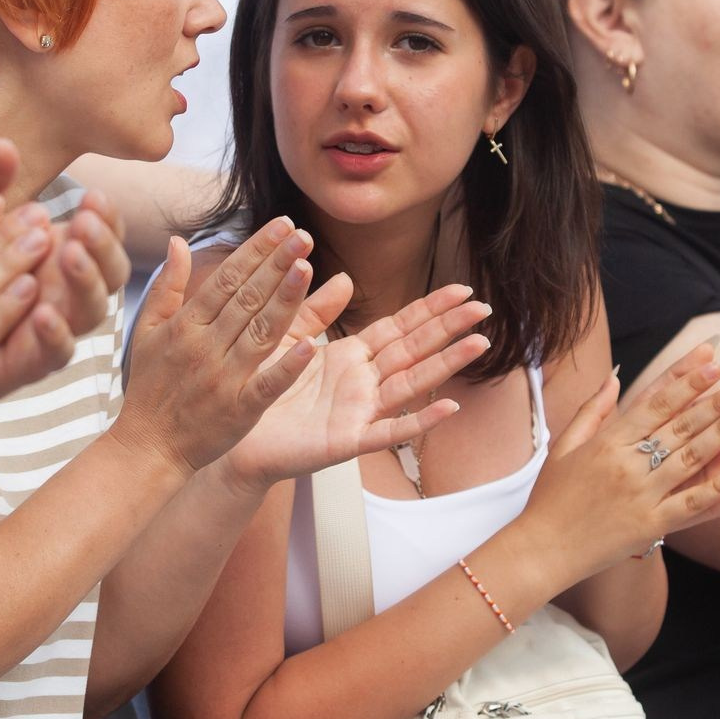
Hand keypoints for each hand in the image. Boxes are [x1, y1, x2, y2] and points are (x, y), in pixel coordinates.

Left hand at [0, 175, 130, 411]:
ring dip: (88, 281)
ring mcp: (55, 326)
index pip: (105, 232)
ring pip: (93, 310)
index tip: (93, 196)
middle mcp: (68, 289)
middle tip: (84, 222)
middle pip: (113, 271)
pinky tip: (41, 312)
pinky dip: (56, 333)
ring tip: (69, 254)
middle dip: (105, 244)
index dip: (108, 218)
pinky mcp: (32, 361)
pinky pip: (59, 352)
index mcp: (63, 250)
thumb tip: (2, 145)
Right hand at [109, 222, 322, 475]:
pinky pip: (267, 385)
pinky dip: (287, 366)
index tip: (282, 225)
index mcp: (185, 325)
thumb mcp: (147, 331)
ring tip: (308, 267)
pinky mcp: (239, 410)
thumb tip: (178, 241)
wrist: (147, 447)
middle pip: (246, 298)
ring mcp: (223, 379)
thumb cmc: (150, 387)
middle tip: (302, 234)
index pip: (227, 278)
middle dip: (276, 263)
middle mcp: (205, 347)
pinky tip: (312, 344)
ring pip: (260, 332)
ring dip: (285, 299)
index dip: (256, 250)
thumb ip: (167, 285)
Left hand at [220, 279, 493, 489]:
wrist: (235, 439)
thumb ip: (315, 310)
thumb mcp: (286, 338)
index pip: (399, 326)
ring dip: (446, 364)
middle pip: (414, 349)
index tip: (461, 289)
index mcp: (351, 356)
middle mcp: (363, 382)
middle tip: (483, 309)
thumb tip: (344, 277)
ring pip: (411, 383)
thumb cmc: (261, 390)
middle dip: (449, 328)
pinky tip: (448, 408)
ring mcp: (360, 411)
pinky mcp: (348, 440)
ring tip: (479, 344)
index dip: (430, 309)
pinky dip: (419, 420)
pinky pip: (389, 430)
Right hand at [518, 342, 719, 578]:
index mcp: (606, 442)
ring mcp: (640, 496)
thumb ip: (592, 410)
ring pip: (689, 458)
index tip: (711, 358)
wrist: (540, 551)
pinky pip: (690, 503)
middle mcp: (625, 465)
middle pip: (678, 425)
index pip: (653, 402)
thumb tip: (615, 375)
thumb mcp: (564, 447)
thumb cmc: (550, 499)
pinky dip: (716, 486)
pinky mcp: (650, 526)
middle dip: (713, 400)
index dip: (685, 379)